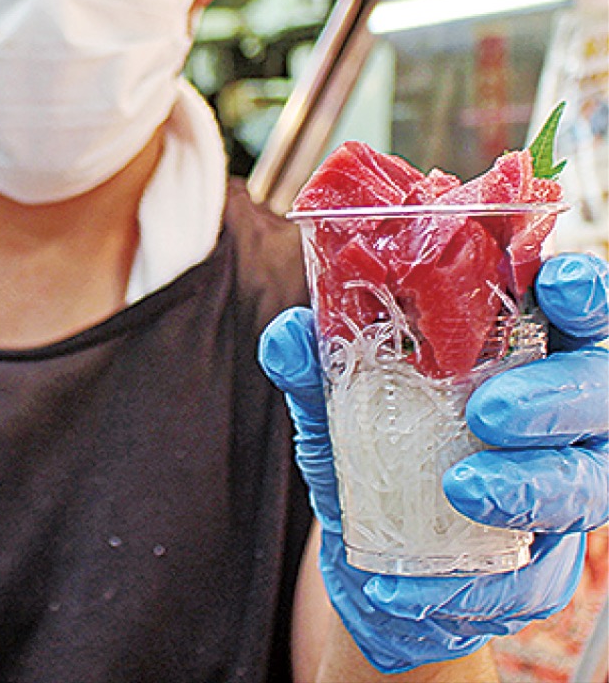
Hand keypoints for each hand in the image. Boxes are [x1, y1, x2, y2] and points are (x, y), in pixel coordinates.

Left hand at [258, 252, 606, 673]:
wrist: (374, 563)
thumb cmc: (371, 452)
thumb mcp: (336, 407)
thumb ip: (318, 368)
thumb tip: (289, 334)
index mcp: (520, 352)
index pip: (575, 309)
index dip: (583, 293)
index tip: (558, 283)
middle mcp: (560, 416)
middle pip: (599, 393)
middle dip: (555, 398)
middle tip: (488, 412)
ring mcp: (564, 490)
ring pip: (589, 486)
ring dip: (530, 488)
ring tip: (461, 488)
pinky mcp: (547, 568)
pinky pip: (532, 580)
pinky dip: (472, 584)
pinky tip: (410, 584)